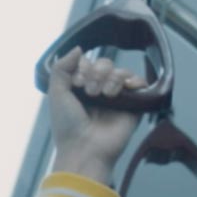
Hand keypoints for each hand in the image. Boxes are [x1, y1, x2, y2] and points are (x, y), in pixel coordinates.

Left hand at [43, 49, 146, 182]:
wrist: (84, 148)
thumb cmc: (67, 125)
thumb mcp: (56, 93)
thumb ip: (62, 67)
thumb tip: (79, 48)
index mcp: (82, 88)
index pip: (88, 63)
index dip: (84, 68)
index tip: (77, 84)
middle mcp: (100, 91)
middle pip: (105, 64)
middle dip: (97, 74)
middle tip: (90, 93)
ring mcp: (118, 98)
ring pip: (121, 71)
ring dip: (111, 79)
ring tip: (104, 96)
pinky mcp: (133, 105)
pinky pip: (140, 83)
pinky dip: (133, 81)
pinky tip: (122, 90)